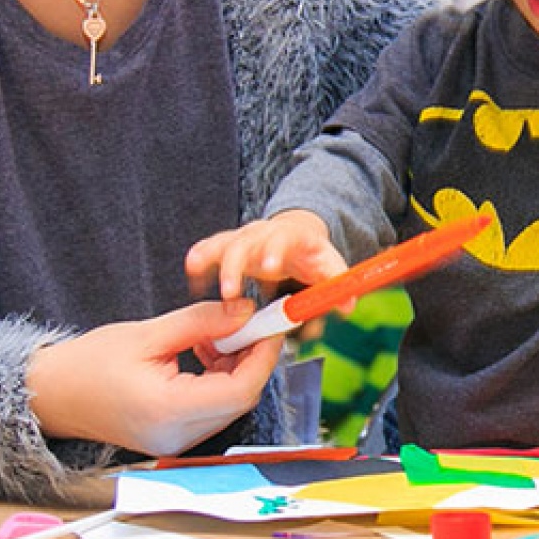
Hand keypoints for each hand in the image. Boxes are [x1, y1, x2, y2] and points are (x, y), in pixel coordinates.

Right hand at [26, 299, 285, 453]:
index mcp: (168, 410)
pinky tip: (202, 353)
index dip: (263, 354)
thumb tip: (246, 312)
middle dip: (251, 356)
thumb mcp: (148, 333)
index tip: (269, 322)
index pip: (241, 390)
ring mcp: (177, 443)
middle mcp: (177, 435)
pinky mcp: (175, 439)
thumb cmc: (89, 363)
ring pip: (230, 404)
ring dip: (235, 366)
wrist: (52, 396)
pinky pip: (213, 409)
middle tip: (243, 320)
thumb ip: (201, 322)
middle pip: (241, 398)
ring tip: (211, 335)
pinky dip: (219, 379)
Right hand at [184, 209, 349, 300]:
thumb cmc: (312, 254)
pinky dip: (200, 259)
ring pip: (223, 242)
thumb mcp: (329, 266)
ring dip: (210, 257)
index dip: (275, 251)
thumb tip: (347, 305)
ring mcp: (245, 238)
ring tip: (196, 271)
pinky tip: (192, 273)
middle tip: (229, 291)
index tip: (269, 267)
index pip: (282, 238)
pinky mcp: (230, 246)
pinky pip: (211, 249)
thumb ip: (336, 284)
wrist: (298, 234)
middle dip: (235, 265)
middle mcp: (264, 233)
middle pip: (245, 241)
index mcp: (291, 235)